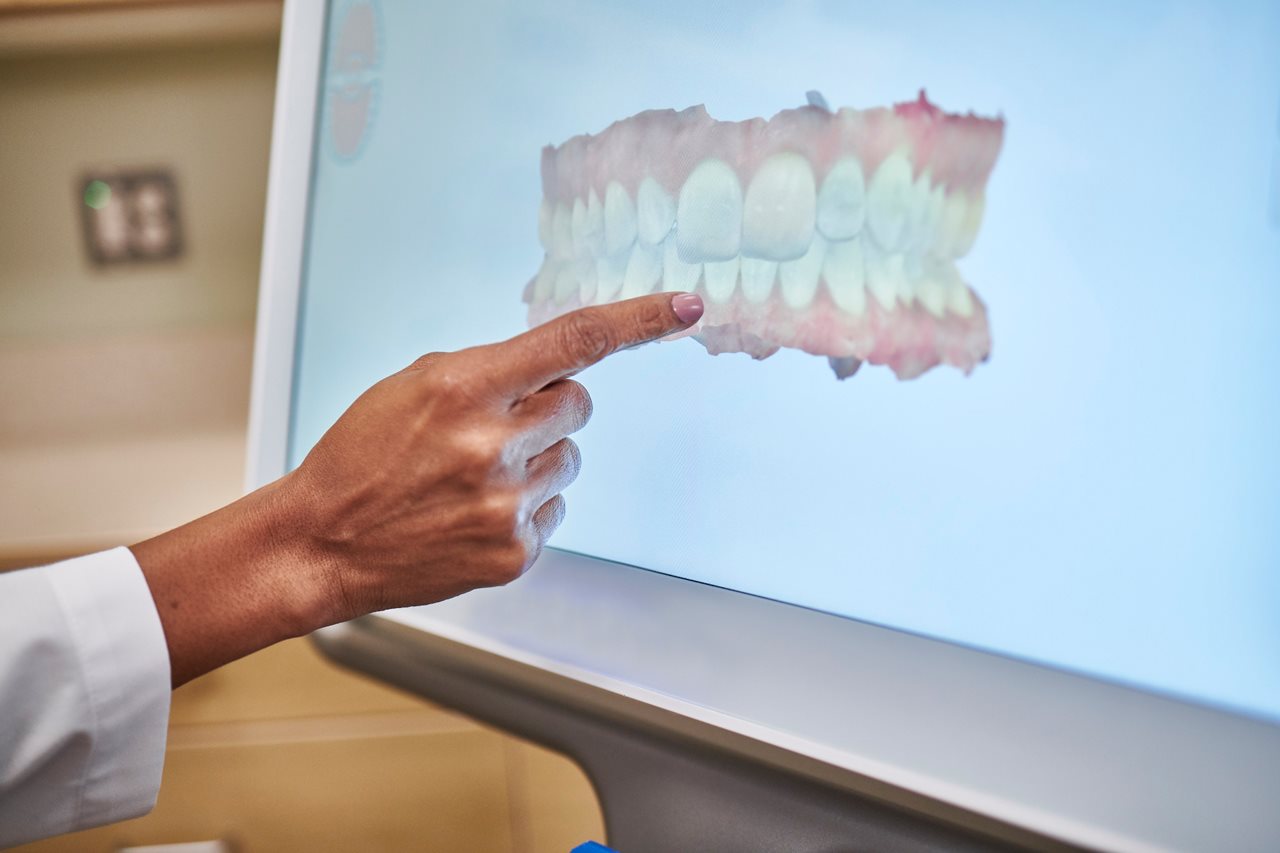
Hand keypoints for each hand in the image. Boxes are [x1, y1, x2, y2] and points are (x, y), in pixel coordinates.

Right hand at [131, 292, 704, 685]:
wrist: (322, 542)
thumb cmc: (364, 454)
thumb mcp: (415, 385)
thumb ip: (492, 372)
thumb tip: (563, 368)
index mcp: (463, 386)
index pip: (573, 341)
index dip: (639, 318)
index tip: (689, 305)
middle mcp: (492, 445)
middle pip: (578, 405)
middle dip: (548, 407)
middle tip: (494, 426)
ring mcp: (506, 504)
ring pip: (570, 458)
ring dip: (535, 458)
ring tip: (473, 476)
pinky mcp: (514, 552)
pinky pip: (555, 507)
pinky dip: (525, 504)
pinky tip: (473, 512)